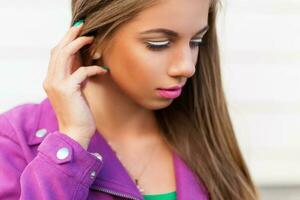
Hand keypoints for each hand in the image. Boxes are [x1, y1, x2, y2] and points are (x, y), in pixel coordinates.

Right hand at [43, 21, 107, 149]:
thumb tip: (84, 64)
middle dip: (70, 36)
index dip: (65, 42)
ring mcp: (57, 84)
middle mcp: (50, 80)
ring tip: (91, 38)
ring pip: (64, 55)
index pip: (56, 55)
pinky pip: (81, 71)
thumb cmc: (78, 114)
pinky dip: (93, 68)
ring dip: (78, 44)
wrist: (75, 133)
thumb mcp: (75, 92)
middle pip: (57, 50)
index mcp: (51, 80)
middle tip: (82, 27)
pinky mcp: (67, 89)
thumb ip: (75, 77)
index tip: (77, 33)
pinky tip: (104, 70)